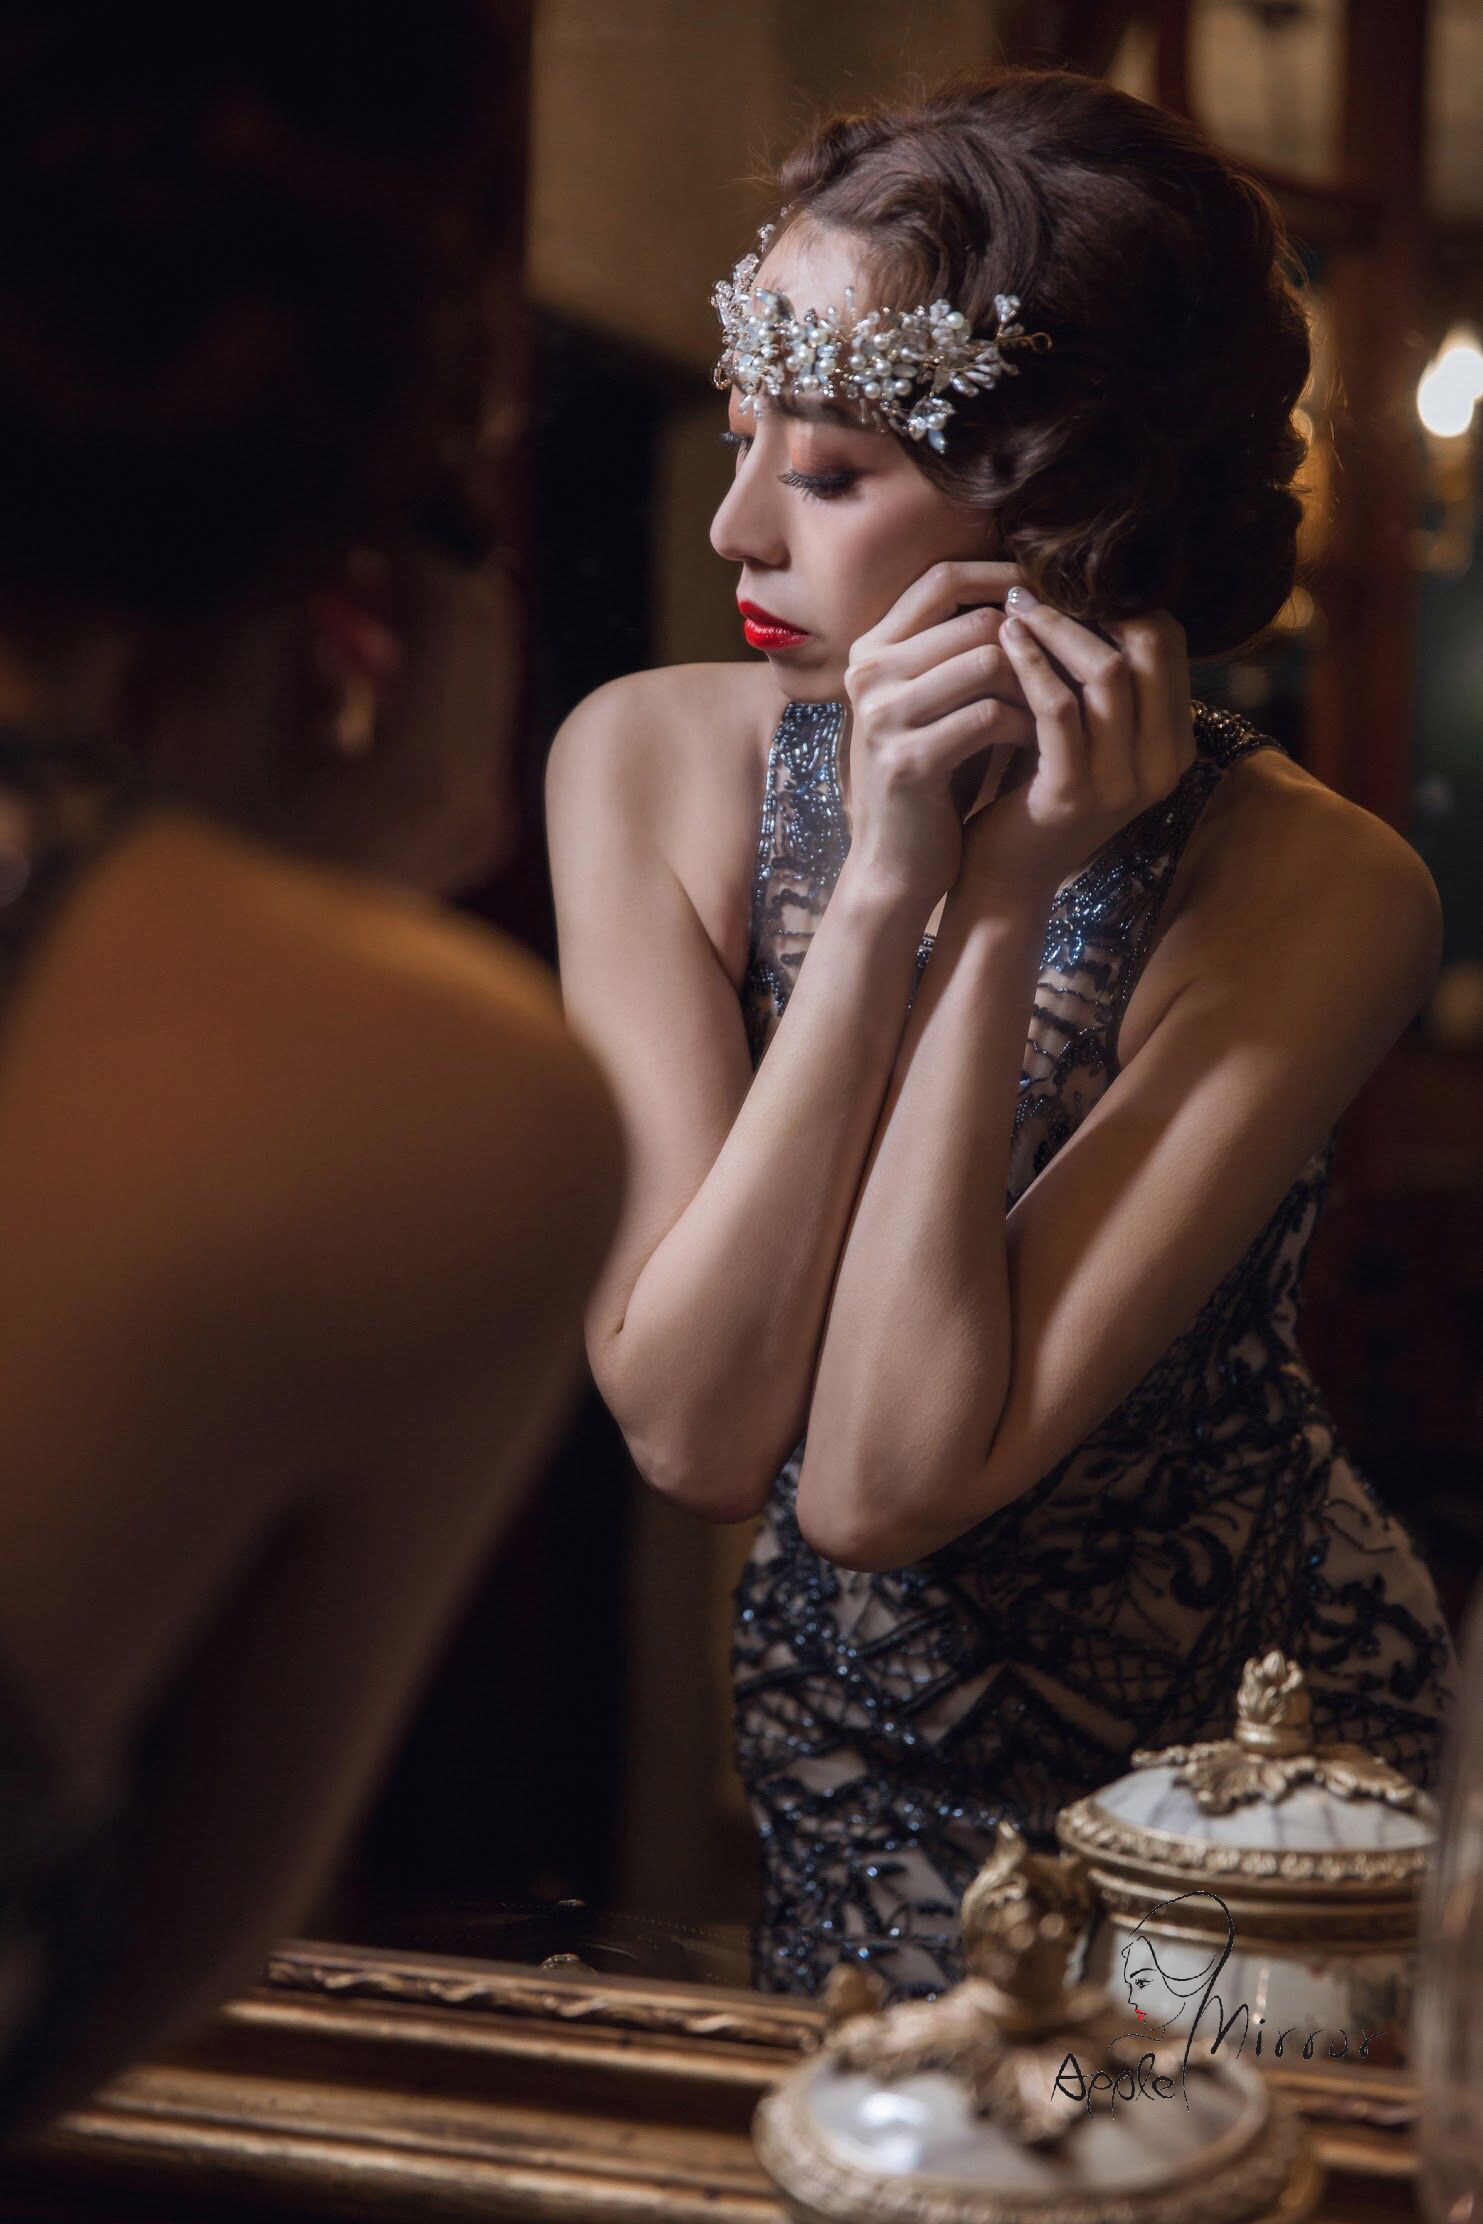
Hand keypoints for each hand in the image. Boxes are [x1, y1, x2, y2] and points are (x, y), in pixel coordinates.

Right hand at [841, 560, 1038, 916]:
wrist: (896, 862)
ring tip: (1058, 706)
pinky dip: (1026, 724)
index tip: (1055, 593)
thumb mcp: (934, 702)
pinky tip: (1040, 742)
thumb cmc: (931, 775)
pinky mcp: (908, 761)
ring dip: (1036, 683)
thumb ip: (960, 649)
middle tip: (1073, 661)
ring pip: (988, 661)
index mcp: (873, 649)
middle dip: (1035, 640)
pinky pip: (989, 716)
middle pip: (977, 619)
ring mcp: (883, 716)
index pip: (944, 578)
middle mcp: (868, 673)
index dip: (1005, 577)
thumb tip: (1035, 592)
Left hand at [957, 596, 1196, 906]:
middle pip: (1150, 648)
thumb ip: (1098, 682)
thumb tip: (1086, 588)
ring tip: (1015, 604)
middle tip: (1038, 582)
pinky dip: (1032, 665)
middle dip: (1092, 606)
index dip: (1121, 602)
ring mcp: (1124, 783)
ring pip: (1106, 673)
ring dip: (1056, 628)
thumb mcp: (1082, 734)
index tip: (1067, 581)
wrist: (1004, 877)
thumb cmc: (1034, 792)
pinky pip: (1060, 709)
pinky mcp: (1075, 794)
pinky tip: (1004, 641)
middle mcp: (1163, 764)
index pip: (1169, 644)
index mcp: (1174, 745)